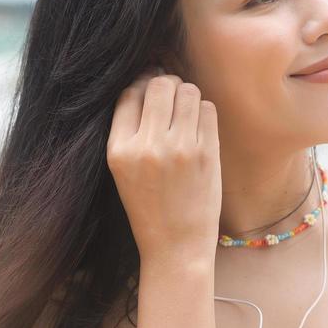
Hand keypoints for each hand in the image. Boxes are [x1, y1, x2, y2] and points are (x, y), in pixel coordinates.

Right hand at [106, 65, 221, 263]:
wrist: (175, 246)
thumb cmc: (149, 207)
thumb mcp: (123, 170)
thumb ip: (130, 130)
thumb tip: (147, 81)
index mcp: (119, 150)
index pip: (129, 94)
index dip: (141, 85)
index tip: (149, 91)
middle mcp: (147, 146)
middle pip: (159, 85)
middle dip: (166, 84)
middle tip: (171, 96)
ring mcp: (180, 149)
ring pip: (187, 91)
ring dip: (187, 95)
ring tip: (186, 111)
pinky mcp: (207, 154)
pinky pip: (208, 109)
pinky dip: (204, 111)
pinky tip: (199, 126)